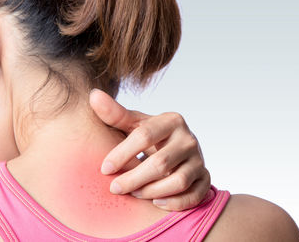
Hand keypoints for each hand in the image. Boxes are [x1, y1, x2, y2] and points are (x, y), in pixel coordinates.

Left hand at [89, 89, 210, 210]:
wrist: (178, 149)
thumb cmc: (152, 137)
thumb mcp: (135, 124)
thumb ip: (115, 113)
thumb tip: (93, 95)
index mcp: (172, 121)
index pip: (145, 136)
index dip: (122, 153)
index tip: (104, 168)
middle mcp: (189, 139)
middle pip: (160, 163)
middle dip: (134, 178)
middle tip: (115, 188)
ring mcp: (199, 160)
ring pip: (178, 182)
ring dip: (153, 191)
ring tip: (135, 194)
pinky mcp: (205, 177)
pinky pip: (194, 195)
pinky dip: (175, 203)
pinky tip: (156, 203)